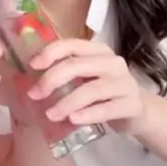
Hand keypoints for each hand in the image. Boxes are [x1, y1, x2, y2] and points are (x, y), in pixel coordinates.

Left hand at [29, 39, 147, 133]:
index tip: (32, 66)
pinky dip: (87, 115)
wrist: (137, 111)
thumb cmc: (103, 92)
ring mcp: (125, 83)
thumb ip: (66, 74)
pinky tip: (72, 120)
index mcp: (98, 51)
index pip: (72, 44)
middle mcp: (113, 63)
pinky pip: (107, 109)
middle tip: (34, 95)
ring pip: (91, 90)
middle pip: (77, 66)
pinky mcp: (132, 104)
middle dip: (51, 80)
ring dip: (67, 102)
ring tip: (50, 115)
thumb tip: (29, 79)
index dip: (50, 53)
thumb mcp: (86, 77)